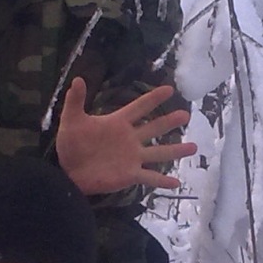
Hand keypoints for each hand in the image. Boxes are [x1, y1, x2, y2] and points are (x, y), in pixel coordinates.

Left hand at [55, 79, 196, 195]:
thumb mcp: (71, 121)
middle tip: (186, 115)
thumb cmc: (71, 145)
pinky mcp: (130, 174)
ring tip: (194, 147)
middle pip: (154, 128)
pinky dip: (163, 181)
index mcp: (118, 123)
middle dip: (170, 122)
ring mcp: (132, 157)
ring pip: (159, 152)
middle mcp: (130, 139)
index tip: (169, 89)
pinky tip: (177, 183)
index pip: (139, 107)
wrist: (67, 173)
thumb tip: (77, 79)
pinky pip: (150, 177)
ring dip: (176, 150)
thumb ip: (76, 101)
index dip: (153, 98)